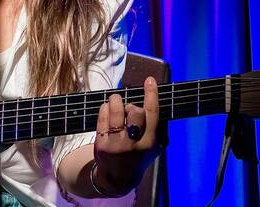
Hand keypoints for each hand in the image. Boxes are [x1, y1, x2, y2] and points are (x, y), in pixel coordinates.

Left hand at [92, 76, 159, 195]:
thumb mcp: (153, 147)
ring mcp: (116, 144)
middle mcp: (133, 144)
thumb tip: (155, 100)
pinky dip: (105, 108)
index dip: (151, 94)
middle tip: (128, 107)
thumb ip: (157, 128)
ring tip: (116, 103)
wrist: (117, 179)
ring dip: (115, 101)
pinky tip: (107, 111)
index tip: (149, 80)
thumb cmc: (137, 156)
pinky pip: (102, 115)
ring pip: (115, 110)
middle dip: (131, 104)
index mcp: (149, 143)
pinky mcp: (101, 144)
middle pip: (134, 111)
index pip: (152, 114)